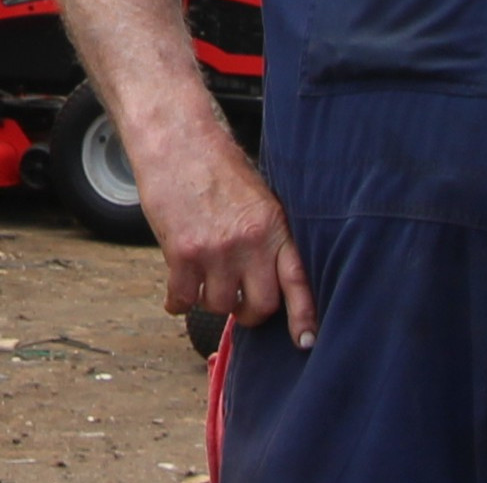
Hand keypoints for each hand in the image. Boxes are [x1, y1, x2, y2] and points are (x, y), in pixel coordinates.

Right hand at [135, 128, 317, 349]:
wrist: (180, 145)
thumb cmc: (220, 170)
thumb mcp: (260, 199)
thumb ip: (268, 238)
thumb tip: (271, 278)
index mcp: (275, 227)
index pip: (297, 280)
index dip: (304, 315)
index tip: (307, 341)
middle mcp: (249, 243)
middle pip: (258, 306)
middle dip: (250, 311)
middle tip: (241, 301)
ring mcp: (215, 251)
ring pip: (219, 306)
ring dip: (213, 299)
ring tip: (208, 277)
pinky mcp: (182, 255)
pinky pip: (183, 300)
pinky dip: (179, 300)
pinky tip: (179, 288)